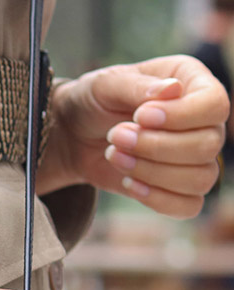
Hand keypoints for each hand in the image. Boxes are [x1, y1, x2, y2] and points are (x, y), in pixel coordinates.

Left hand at [41, 55, 229, 217]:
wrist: (75, 136)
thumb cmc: (95, 101)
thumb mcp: (107, 83)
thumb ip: (137, 85)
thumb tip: (173, 89)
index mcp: (194, 83)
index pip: (214, 105)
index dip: (181, 117)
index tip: (140, 116)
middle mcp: (203, 121)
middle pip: (208, 146)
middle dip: (156, 147)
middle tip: (116, 136)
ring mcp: (194, 157)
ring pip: (200, 179)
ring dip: (152, 173)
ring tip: (115, 155)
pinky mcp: (178, 188)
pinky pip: (189, 206)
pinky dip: (158, 199)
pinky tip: (128, 183)